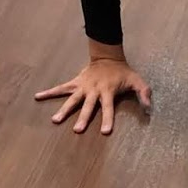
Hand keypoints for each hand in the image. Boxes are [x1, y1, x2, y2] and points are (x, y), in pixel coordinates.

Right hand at [34, 48, 151, 135]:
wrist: (107, 56)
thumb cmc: (122, 72)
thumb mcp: (136, 80)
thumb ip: (144, 93)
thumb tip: (149, 107)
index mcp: (108, 91)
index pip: (108, 107)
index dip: (107, 119)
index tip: (104, 131)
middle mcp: (94, 90)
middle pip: (88, 106)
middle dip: (83, 117)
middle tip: (76, 130)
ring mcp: (83, 86)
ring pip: (72, 99)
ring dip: (64, 109)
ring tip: (55, 120)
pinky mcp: (75, 83)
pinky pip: (61, 88)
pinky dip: (49, 92)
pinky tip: (38, 96)